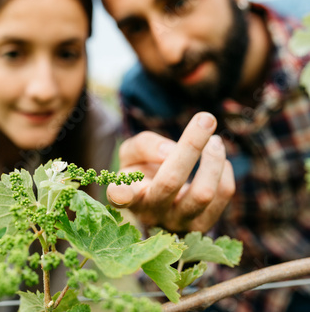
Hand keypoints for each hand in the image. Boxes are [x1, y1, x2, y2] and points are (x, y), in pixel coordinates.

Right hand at [107, 112, 234, 232]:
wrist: (160, 200)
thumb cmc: (142, 173)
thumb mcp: (132, 154)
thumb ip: (145, 145)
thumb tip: (171, 151)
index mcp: (129, 194)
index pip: (120, 197)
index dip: (119, 194)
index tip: (120, 191)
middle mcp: (151, 213)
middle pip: (170, 181)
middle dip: (191, 145)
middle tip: (206, 118)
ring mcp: (177, 222)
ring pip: (203, 192)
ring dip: (213, 158)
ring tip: (214, 139)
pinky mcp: (203, 225)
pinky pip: (224, 193)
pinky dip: (224, 168)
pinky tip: (215, 159)